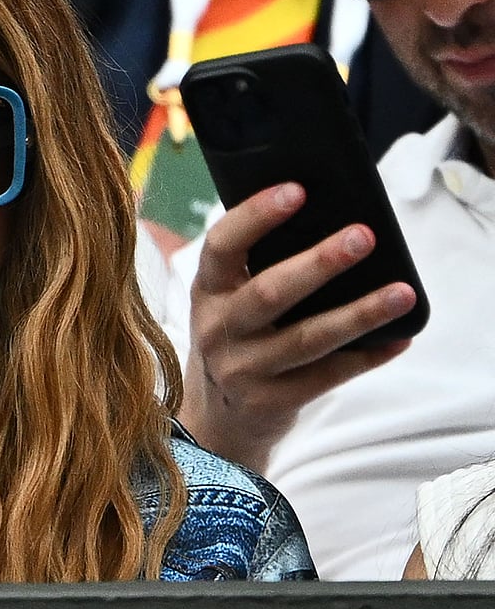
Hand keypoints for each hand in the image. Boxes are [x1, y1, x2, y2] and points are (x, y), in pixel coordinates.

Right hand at [178, 183, 417, 470]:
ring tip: (401, 293)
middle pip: (269, 292)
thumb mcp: (228, 301)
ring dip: (358, 314)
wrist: (218, 418)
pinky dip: (367, 356)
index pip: (222, 245)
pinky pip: (327, 377)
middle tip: (364, 236)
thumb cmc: (238, 338)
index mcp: (207, 290)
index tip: (296, 191)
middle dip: (318, 263)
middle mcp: (218, 329)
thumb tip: (332, 222)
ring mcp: (242, 369)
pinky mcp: (270, 402)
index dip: (255, 216)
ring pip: (306, 339)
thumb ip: (258, 267)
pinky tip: (398, 338)